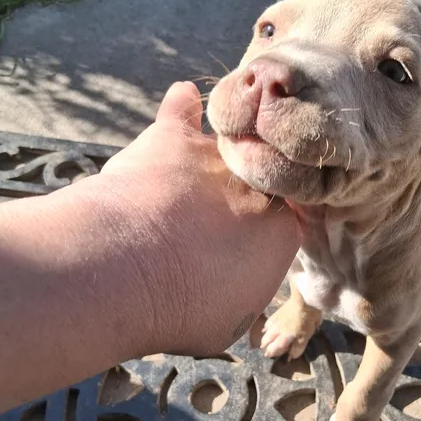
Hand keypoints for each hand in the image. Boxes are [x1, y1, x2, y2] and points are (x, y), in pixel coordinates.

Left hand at [88, 81, 299, 355]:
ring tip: (213, 155)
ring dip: (223, 148)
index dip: (272, 223)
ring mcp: (216, 158)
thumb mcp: (229, 323)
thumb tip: (243, 290)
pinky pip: (182, 110)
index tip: (254, 233)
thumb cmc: (181, 309)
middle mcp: (257, 187)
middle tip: (226, 204)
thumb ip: (245, 297)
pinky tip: (183, 96)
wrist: (128, 272)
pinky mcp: (173, 140)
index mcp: (283, 233)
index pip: (292, 216)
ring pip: (231, 141)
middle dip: (254, 183)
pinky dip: (182, 105)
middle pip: (265, 175)